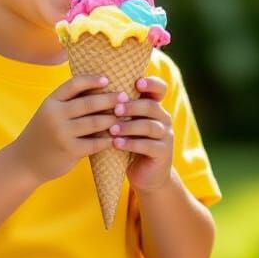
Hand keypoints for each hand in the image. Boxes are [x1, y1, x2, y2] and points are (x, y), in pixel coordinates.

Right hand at [12, 74, 124, 184]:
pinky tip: (119, 137)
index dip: (91, 80)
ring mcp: (62, 133)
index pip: (74, 84)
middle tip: (126, 97)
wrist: (24, 162)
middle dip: (109, 99)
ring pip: (95, 123)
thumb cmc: (43, 134)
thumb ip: (68, 103)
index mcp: (51, 102)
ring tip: (126, 116)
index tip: (107, 79)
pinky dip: (109, 139)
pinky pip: (95, 143)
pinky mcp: (69, 150)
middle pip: (88, 103)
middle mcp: (55, 115)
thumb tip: (99, 90)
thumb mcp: (49, 114)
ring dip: (113, 119)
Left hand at [111, 76, 174, 192]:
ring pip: (150, 126)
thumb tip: (92, 91)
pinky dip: (131, 144)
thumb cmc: (130, 145)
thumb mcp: (126, 125)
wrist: (146, 175)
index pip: (160, 89)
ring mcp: (166, 136)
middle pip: (151, 106)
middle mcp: (164, 119)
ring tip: (112, 129)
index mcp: (155, 108)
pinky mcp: (164, 153)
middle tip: (115, 109)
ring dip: (129, 126)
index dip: (151, 83)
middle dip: (132, 106)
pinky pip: (149, 146)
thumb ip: (119, 110)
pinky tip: (116, 144)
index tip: (137, 82)